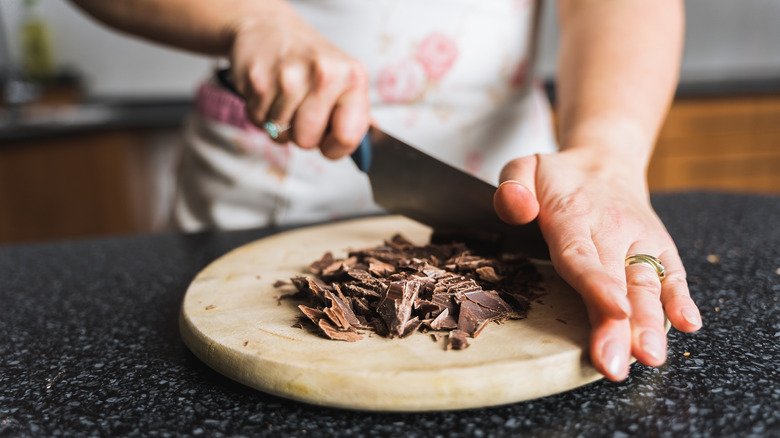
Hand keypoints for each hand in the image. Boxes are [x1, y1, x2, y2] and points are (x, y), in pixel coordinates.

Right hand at [229, 7, 369, 157]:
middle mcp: (324, 74)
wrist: (268, 27)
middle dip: (303, 135)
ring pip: (281, 135)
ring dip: (280, 125)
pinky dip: (262, 114)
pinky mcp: (258, 80)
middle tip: (302, 112)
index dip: (335, 148)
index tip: (328, 140)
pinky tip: (269, 93)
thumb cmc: (310, 61)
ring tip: (285, 99)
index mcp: (353, 77)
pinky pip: (259, 122)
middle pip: (308, 141)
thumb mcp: (344, 79)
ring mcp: (289, 77)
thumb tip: (368, 153)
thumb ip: (356, 115)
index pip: (348, 137)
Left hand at [493, 149, 701, 380]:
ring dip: (650, 323)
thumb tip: (518, 209)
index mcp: (573, 215)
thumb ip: (512, 186)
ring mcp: (640, 240)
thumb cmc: (558, 176)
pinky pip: (673, 274)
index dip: (597, 285)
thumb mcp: (524, 167)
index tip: (612, 312)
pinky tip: (688, 325)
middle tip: (616, 363)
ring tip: (650, 356)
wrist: (605, 160)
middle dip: (619, 326)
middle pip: (616, 281)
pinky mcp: (659, 249)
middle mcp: (612, 229)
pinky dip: (681, 299)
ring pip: (646, 285)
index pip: (582, 254)